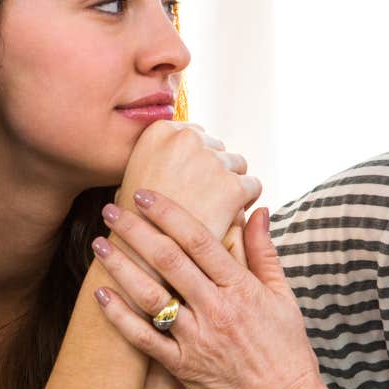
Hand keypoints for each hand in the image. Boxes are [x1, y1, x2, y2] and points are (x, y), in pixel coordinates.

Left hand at [89, 194, 338, 388]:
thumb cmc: (288, 352)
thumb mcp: (284, 297)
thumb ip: (264, 252)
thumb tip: (256, 210)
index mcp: (242, 289)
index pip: (199, 240)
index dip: (169, 214)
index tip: (145, 195)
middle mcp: (217, 311)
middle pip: (168, 261)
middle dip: (136, 231)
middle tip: (111, 210)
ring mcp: (197, 340)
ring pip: (151, 296)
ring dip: (121, 267)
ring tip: (99, 245)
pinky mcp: (183, 368)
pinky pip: (145, 339)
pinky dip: (120, 316)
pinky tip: (101, 294)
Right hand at [117, 121, 259, 238]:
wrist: (141, 258)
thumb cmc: (136, 223)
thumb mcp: (137, 176)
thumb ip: (159, 158)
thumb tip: (181, 148)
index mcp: (161, 130)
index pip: (195, 135)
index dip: (194, 162)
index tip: (188, 183)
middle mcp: (187, 138)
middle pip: (217, 147)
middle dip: (212, 171)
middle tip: (200, 199)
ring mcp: (211, 162)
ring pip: (237, 165)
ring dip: (229, 184)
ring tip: (212, 210)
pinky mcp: (232, 187)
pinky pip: (253, 186)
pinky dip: (245, 202)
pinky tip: (227, 217)